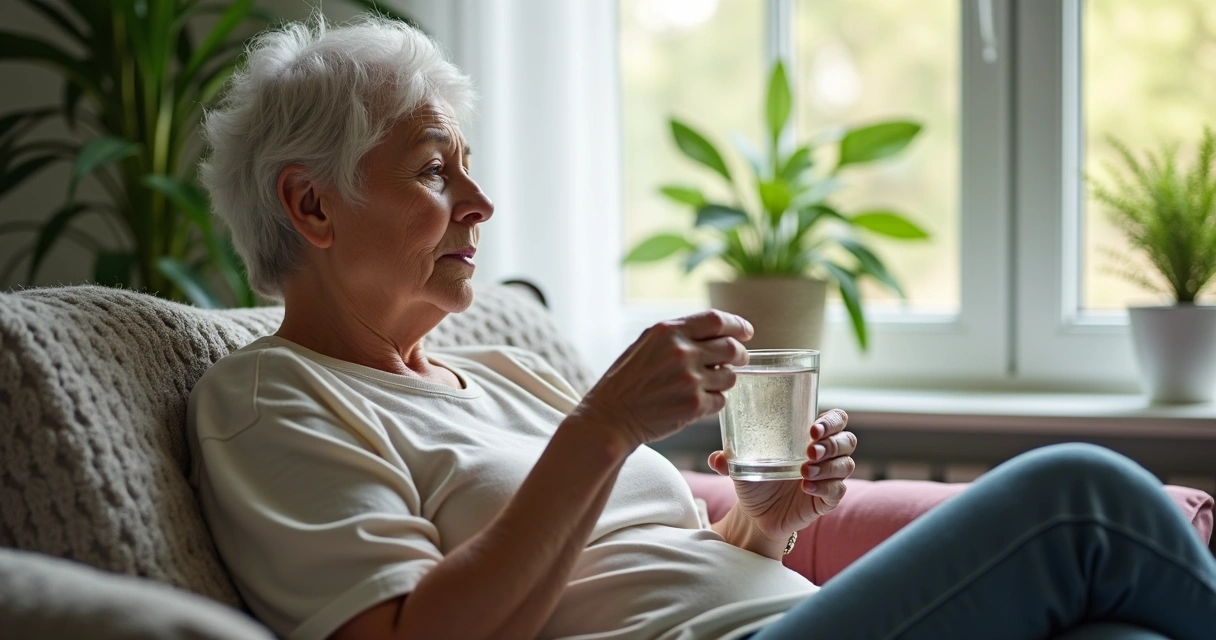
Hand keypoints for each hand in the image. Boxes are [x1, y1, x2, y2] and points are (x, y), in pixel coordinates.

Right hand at [570, 310, 751, 449]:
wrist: (610, 418)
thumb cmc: (626, 381)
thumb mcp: (646, 344)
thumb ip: (678, 334)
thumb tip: (717, 332)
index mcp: (668, 331)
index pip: (716, 320)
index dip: (737, 325)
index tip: (747, 332)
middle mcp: (681, 352)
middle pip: (731, 347)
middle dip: (739, 354)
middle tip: (738, 360)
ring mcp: (690, 379)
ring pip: (730, 376)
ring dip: (724, 379)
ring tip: (706, 384)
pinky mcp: (694, 406)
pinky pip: (721, 400)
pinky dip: (713, 401)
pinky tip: (696, 402)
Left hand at [708, 409, 855, 541]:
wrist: (756, 514)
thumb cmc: (755, 480)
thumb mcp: (741, 466)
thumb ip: (729, 459)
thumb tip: (716, 458)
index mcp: (808, 437)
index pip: (836, 420)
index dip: (832, 421)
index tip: (814, 429)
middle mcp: (824, 455)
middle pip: (848, 440)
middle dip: (832, 443)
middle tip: (810, 450)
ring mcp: (828, 477)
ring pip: (845, 465)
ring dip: (827, 466)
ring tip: (803, 472)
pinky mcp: (827, 499)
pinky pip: (838, 491)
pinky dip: (825, 487)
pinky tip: (807, 488)